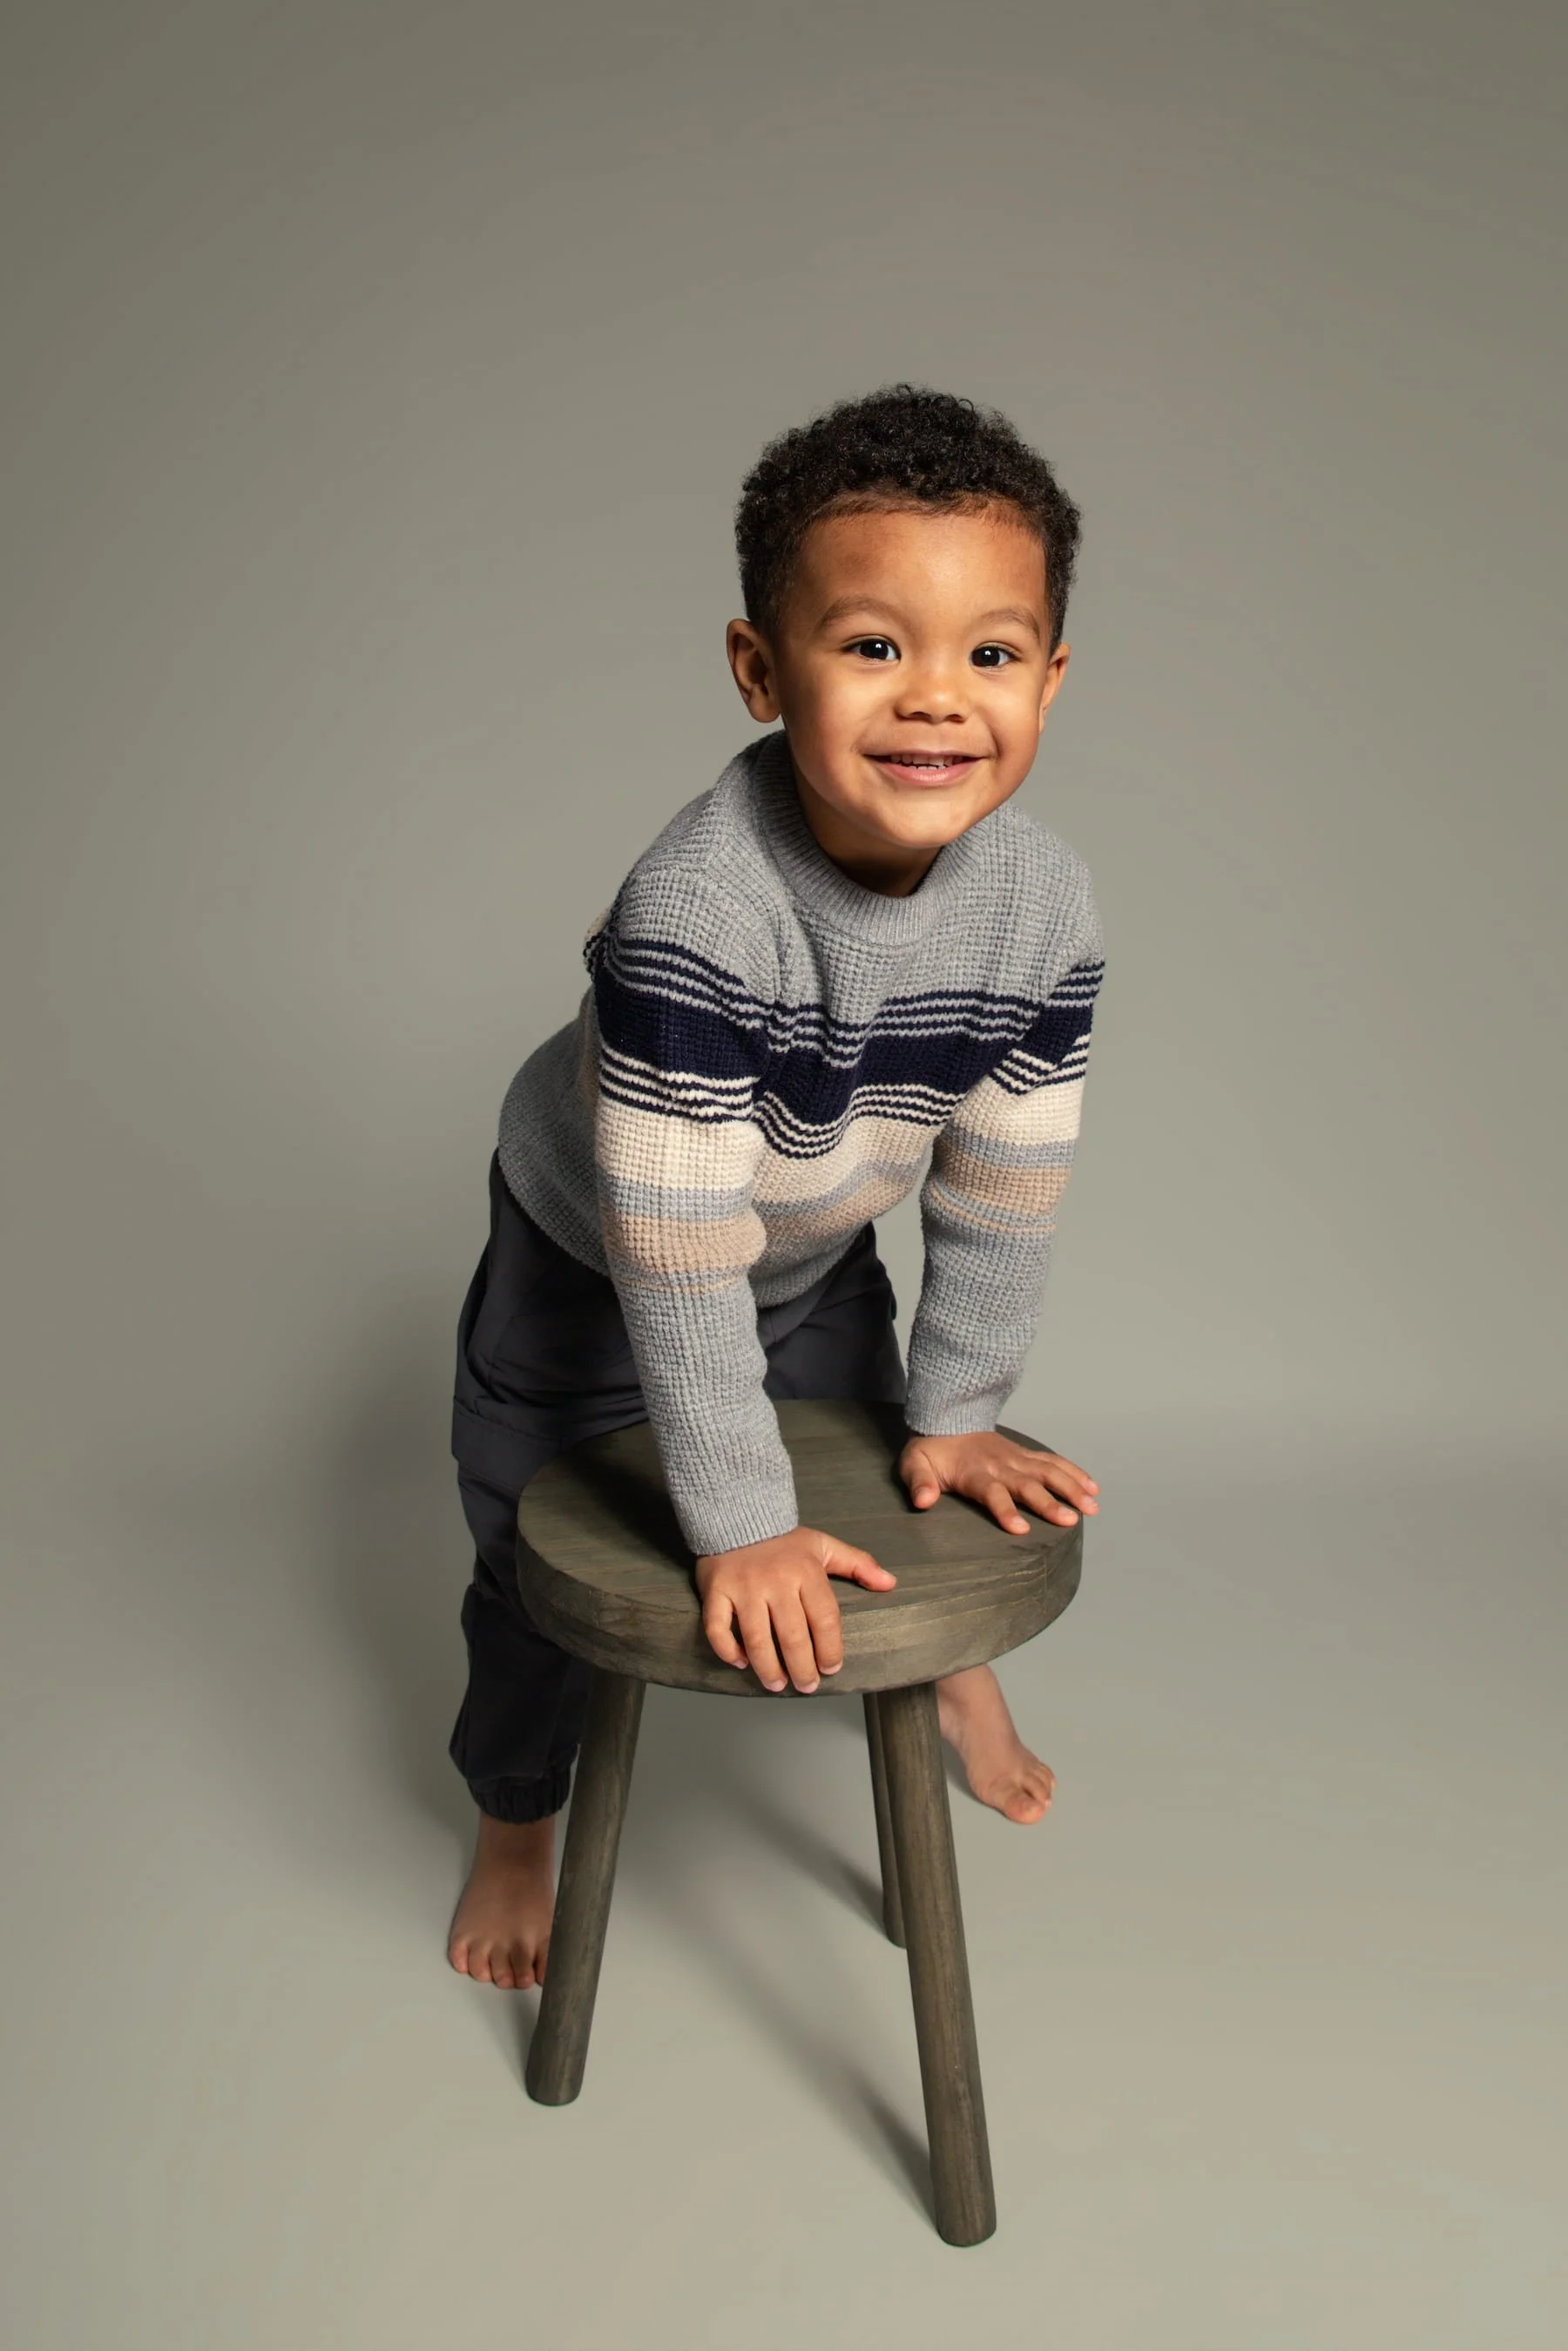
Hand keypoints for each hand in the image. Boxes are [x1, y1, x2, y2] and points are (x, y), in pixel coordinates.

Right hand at [694, 1527, 896, 1693]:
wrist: (736, 1512)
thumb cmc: (783, 1538)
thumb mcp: (823, 1545)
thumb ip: (857, 1564)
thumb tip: (890, 1583)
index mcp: (806, 1572)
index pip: (824, 1619)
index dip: (830, 1649)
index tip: (831, 1668)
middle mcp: (776, 1582)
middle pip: (793, 1636)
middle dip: (802, 1668)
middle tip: (806, 1686)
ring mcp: (744, 1588)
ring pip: (756, 1638)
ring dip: (768, 1668)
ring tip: (777, 1685)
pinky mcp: (716, 1591)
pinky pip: (718, 1628)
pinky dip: (728, 1649)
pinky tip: (740, 1662)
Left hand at [898, 1431, 1099, 1534]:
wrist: (947, 1417)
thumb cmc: (931, 1449)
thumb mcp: (914, 1464)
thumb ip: (919, 1483)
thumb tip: (923, 1502)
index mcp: (974, 1472)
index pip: (991, 1492)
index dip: (1005, 1510)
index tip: (1020, 1529)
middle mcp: (1000, 1465)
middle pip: (1028, 1484)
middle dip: (1049, 1503)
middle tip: (1070, 1521)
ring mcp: (1016, 1458)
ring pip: (1049, 1471)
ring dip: (1071, 1488)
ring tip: (1092, 1508)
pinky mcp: (1026, 1455)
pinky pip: (1054, 1462)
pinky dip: (1074, 1473)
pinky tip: (1093, 1487)